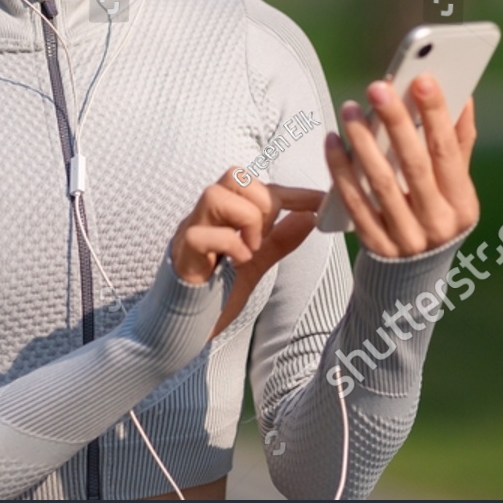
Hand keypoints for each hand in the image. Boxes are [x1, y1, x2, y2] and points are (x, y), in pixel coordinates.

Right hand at [169, 170, 323, 288]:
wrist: (185, 326)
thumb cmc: (217, 291)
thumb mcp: (257, 262)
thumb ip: (280, 239)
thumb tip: (309, 217)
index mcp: (223, 214)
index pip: (258, 187)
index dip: (292, 193)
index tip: (319, 202)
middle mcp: (205, 216)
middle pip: (233, 177)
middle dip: (262, 202)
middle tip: (266, 235)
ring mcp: (191, 232)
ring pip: (214, 195)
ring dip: (245, 219)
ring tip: (251, 248)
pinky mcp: (183, 255)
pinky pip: (201, 234)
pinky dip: (229, 245)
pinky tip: (239, 262)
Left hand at [323, 75, 478, 258]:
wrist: (411, 279)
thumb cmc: (435, 216)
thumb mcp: (454, 189)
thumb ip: (458, 145)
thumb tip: (464, 97)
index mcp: (463, 204)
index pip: (448, 152)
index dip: (436, 115)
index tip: (422, 79)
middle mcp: (437, 223)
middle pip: (414, 165)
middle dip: (396, 122)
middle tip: (379, 87)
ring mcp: (405, 238)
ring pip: (381, 182)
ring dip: (362, 141)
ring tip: (351, 108)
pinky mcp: (374, 246)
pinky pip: (354, 202)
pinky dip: (340, 169)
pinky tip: (332, 141)